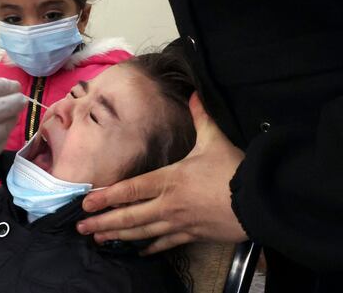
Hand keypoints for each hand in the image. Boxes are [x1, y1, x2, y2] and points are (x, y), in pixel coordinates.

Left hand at [76, 93, 247, 253]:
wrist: (261, 201)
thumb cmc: (234, 170)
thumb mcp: (214, 139)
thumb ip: (200, 116)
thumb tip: (194, 93)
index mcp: (168, 180)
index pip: (129, 189)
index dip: (105, 197)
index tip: (85, 203)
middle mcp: (168, 204)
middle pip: (129, 215)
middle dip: (103, 222)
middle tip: (81, 227)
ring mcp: (180, 223)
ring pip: (143, 232)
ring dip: (119, 235)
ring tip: (99, 239)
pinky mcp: (195, 234)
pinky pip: (167, 243)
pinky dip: (151, 247)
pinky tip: (139, 250)